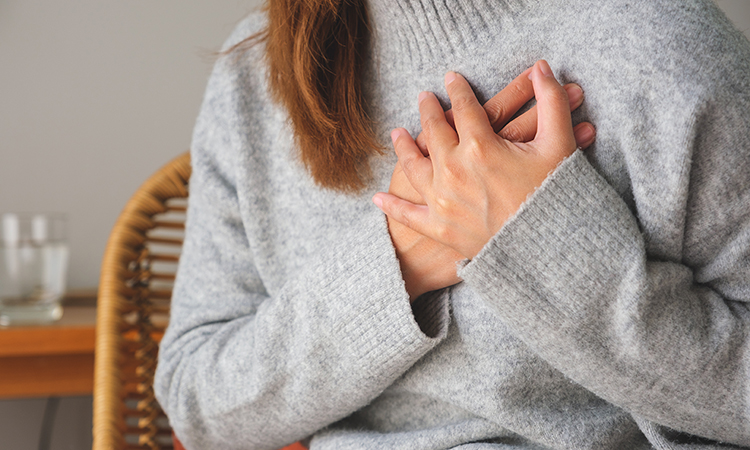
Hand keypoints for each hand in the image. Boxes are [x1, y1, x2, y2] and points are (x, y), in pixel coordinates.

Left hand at [376, 60, 582, 259]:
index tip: (451, 78)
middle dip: (428, 110)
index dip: (457, 89)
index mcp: (479, 146)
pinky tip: (378, 198)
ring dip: (403, 147)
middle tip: (423, 98)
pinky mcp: (440, 228)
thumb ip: (551, 102)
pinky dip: (392, 206)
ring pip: (413, 166)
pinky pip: (408, 215)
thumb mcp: (559, 145)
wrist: (548, 250)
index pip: (463, 107)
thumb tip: (542, 67)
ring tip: (396, 134)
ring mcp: (442, 200)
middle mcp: (453, 169)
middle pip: (433, 131)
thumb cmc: (555, 197)